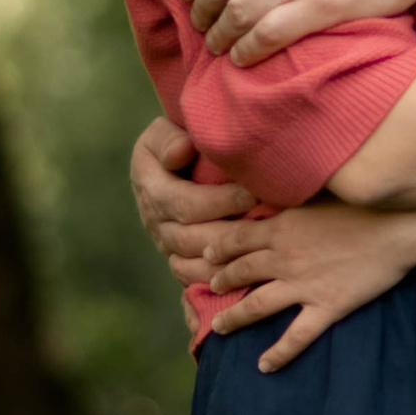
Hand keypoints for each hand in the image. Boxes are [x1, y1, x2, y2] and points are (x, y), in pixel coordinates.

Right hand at [129, 114, 250, 272]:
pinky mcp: (178, 259)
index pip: (184, 202)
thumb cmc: (176, 141)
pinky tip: (244, 281)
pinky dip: (216, 284)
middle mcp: (155, 220)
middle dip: (229, 235)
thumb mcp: (164, 130)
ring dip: (226, 263)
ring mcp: (166, 243)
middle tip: (264, 229)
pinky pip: (193, 280)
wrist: (170, 164)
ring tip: (258, 255)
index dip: (219, 201)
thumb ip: (168, 139)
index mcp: (150, 187)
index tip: (252, 195)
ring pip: (193, 264)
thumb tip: (182, 151)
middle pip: (190, 238)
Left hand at [200, 199, 415, 370]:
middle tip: (211, 286)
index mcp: (282, 227)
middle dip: (222, 280)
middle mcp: (285, 257)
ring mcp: (304, 285)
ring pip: (258, 306)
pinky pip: (296, 336)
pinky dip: (278, 353)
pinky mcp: (327, 307)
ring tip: (219, 327)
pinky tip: (264, 366)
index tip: (207, 253)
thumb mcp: (319, 191)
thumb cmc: (364, 203)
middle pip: (242, 271)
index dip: (219, 247)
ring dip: (235, 318)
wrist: (399, 226)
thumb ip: (293, 196)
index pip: (238, 238)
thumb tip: (275, 188)